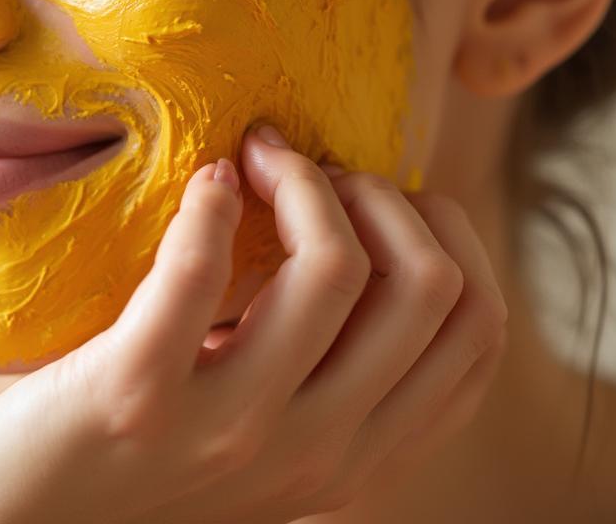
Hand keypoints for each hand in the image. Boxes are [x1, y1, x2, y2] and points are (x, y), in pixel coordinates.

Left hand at [0, 126, 506, 523]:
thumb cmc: (141, 456)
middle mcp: (318, 453)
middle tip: (309, 169)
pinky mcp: (137, 396)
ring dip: (301, 182)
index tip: (380, 199)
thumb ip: (321, 359)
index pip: (478, 333)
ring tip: (255, 160)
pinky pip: (201, 274)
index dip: (450, 238)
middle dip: (381, 194)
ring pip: (337, 269)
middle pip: (430, 290)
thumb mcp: (263, 422)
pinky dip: (210, 206)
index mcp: (360, 454)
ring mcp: (232, 431)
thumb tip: (360, 224)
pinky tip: (205, 185)